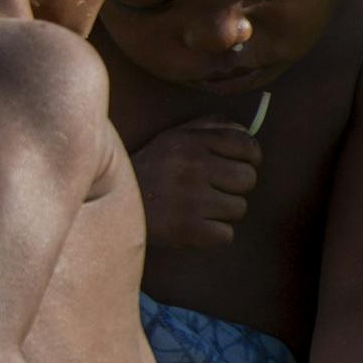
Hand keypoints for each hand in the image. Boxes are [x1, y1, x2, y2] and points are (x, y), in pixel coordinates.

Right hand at [134, 119, 261, 250]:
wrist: (111, 204)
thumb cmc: (151, 169)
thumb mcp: (174, 137)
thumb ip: (211, 127)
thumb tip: (249, 132)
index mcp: (191, 142)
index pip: (247, 146)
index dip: (251, 158)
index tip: (242, 165)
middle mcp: (192, 167)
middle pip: (248, 179)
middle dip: (236, 187)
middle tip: (214, 190)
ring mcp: (190, 199)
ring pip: (239, 208)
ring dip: (224, 212)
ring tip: (199, 208)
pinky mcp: (186, 229)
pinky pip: (226, 235)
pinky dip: (214, 234)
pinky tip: (194, 226)